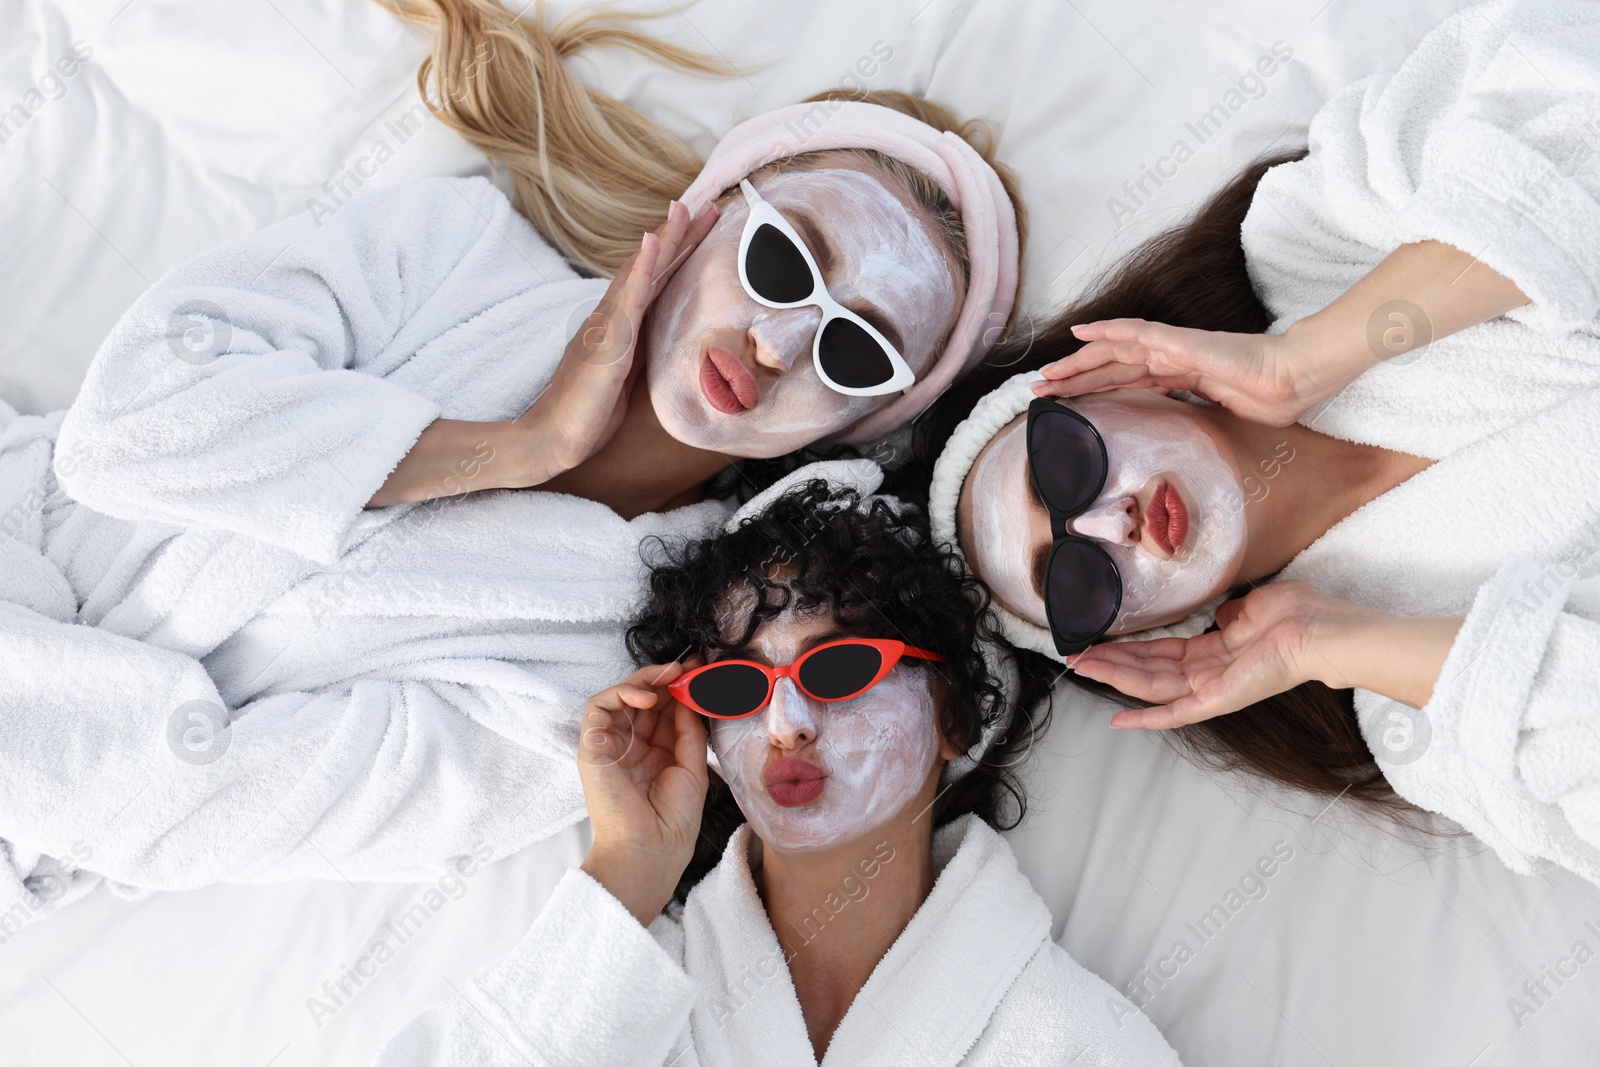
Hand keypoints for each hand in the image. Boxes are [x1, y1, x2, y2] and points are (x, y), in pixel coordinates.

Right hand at [518, 200, 719, 473]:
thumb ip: (641, 354)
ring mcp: (606, 325)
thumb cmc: (588, 416)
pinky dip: (641, 269)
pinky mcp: (605, 341)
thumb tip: (665, 344)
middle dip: (678, 236)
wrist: (552, 440)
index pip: (654, 283)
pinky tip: (652, 243)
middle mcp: (612, 318)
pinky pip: (626, 299)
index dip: (678, 254)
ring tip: (683, 208)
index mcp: (620, 327)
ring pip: (640, 274)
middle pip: (650, 269)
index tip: (701, 228)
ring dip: (663, 239)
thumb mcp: (624, 378)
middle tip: (705, 204)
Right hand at [577, 662, 708, 924]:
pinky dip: (620, 693)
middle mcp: (630, 746)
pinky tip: (647, 698)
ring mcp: (610, 745)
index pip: (661, 710)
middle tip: (687, 666)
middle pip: (641, 698)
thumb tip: (689, 695)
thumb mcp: (692, 766)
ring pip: (619, 696)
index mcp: (653, 753)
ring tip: (669, 677)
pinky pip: (598, 706)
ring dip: (644, 680)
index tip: (699, 670)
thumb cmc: (673, 819)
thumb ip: (688, 729)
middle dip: (664, 678)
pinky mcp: (592, 747)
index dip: (677, 688)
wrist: (652, 849)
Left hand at [1033, 319, 1361, 427]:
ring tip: (1046, 373)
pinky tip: (1081, 332)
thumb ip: (1203, 419)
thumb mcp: (1226, 417)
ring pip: (1114, 351)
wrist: (1296, 378)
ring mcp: (1175, 347)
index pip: (1126, 380)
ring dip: (1077, 361)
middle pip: (1111, 367)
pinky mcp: (1182, 342)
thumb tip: (1192, 446)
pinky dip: (1108, 331)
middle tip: (1039, 389)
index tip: (1065, 400)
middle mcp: (1171, 357)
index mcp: (1180, 374)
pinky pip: (1138, 333)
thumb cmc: (1272, 397)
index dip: (1095, 387)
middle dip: (1074, 378)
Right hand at [1068, 581, 1386, 727]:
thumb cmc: (1302, 614)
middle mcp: (1212, 673)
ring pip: (1152, 686)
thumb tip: (1220, 612)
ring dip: (1114, 677)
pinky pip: (1175, 713)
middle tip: (1076, 655)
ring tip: (1081, 667)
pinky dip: (1145, 718)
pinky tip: (1116, 719)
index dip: (1132, 647)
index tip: (1103, 640)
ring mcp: (1212, 690)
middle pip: (1150, 670)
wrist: (1323, 633)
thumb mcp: (1257, 604)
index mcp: (1220, 650)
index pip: (1165, 652)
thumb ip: (1234, 611)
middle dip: (1111, 662)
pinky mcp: (1216, 701)